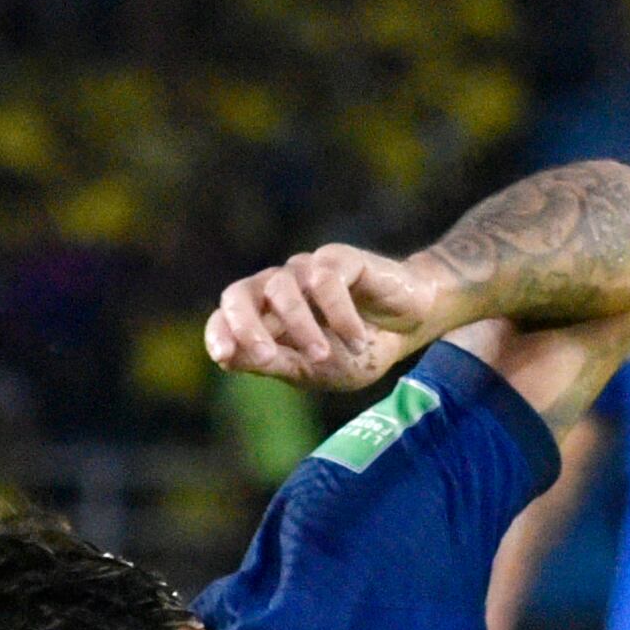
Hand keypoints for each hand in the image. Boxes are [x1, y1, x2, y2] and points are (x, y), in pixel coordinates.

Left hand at [203, 244, 449, 390]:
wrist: (410, 325)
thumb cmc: (359, 350)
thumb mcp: (317, 371)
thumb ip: (277, 363)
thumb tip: (228, 359)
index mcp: (266, 317)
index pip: (226, 317)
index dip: (219, 333)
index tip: (224, 357)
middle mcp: (278, 289)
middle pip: (239, 293)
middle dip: (246, 326)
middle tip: (265, 357)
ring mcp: (306, 271)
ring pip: (283, 290)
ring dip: (302, 328)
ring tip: (324, 356)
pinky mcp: (337, 258)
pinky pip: (325, 281)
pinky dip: (339, 315)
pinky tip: (357, 338)